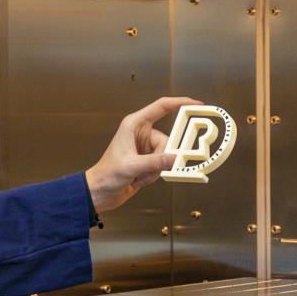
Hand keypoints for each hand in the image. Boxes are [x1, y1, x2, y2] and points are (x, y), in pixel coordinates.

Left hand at [85, 96, 199, 215]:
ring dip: (155, 170)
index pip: (161, 107)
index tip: (196, 105)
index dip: (180, 103)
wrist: (100, 192)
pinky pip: (163, 165)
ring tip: (139, 175)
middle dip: (161, 158)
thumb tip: (174, 158)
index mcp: (134, 125)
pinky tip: (140, 179)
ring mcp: (146, 147)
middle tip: (151, 167)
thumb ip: (154, 161)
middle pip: (168, 140)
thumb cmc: (106, 174)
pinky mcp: (149, 160)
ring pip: (167, 155)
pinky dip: (154, 175)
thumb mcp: (131, 166)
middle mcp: (141, 134)